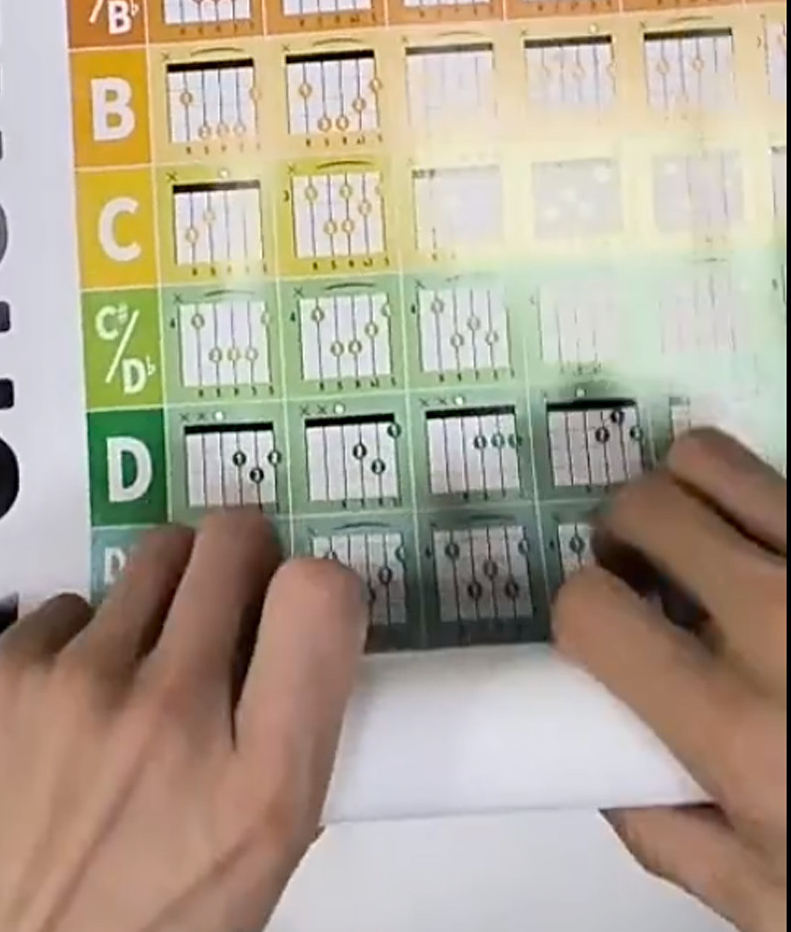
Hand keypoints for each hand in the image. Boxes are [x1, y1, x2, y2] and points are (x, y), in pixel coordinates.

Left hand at [0, 512, 366, 931]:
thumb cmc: (135, 929)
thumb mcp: (253, 865)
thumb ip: (288, 747)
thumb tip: (294, 651)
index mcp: (260, 786)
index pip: (319, 599)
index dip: (317, 586)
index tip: (297, 602)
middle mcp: (173, 716)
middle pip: (231, 545)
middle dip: (238, 555)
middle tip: (226, 589)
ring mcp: (80, 685)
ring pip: (153, 558)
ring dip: (163, 591)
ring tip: (141, 654)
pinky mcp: (3, 673)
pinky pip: (72, 606)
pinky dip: (83, 638)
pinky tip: (66, 701)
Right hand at [556, 429, 786, 931]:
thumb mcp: (773, 903)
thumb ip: (666, 833)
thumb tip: (605, 760)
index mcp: (740, 729)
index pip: (594, 609)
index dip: (579, 614)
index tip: (604, 635)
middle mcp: (788, 626)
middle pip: (646, 506)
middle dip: (621, 538)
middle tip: (644, 578)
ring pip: (713, 462)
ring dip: (683, 497)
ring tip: (704, 545)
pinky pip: (787, 489)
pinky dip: (763, 512)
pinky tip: (781, 565)